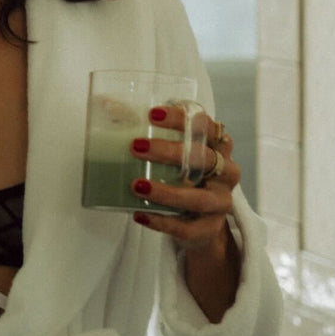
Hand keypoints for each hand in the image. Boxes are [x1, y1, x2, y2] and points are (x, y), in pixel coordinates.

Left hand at [128, 106, 239, 255]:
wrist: (202, 221)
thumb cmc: (185, 177)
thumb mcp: (175, 155)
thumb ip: (149, 133)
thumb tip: (108, 106)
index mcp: (218, 146)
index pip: (206, 125)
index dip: (181, 118)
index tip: (152, 115)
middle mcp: (226, 172)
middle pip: (204, 158)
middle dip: (169, 152)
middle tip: (136, 147)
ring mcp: (221, 202)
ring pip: (198, 198)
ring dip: (166, 192)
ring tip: (137, 185)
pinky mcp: (210, 228)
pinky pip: (188, 228)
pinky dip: (162, 222)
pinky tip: (140, 214)